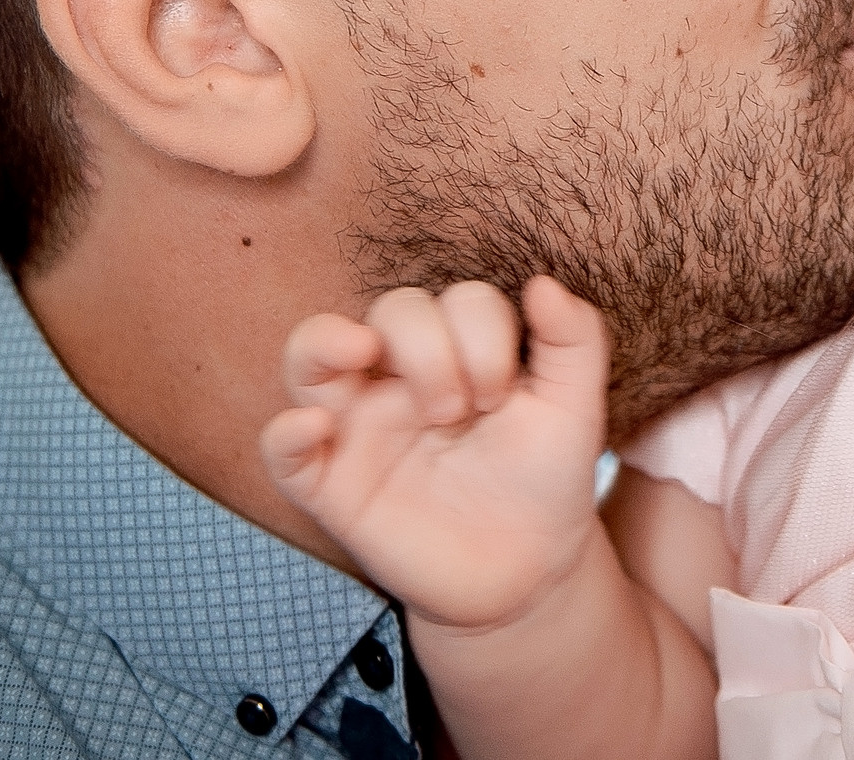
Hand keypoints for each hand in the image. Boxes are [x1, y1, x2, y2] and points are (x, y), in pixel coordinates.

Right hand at [261, 277, 611, 636]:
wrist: (526, 570)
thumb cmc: (543, 478)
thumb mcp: (573, 408)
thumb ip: (573, 340)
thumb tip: (543, 282)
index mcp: (460, 350)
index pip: (456, 300)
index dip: (483, 334)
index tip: (504, 398)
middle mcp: (401, 377)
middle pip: (389, 312)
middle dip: (429, 347)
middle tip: (459, 412)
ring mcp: (359, 427)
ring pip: (309, 355)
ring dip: (327, 341)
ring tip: (360, 352)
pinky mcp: (330, 484)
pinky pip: (280, 448)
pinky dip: (284, 432)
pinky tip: (313, 426)